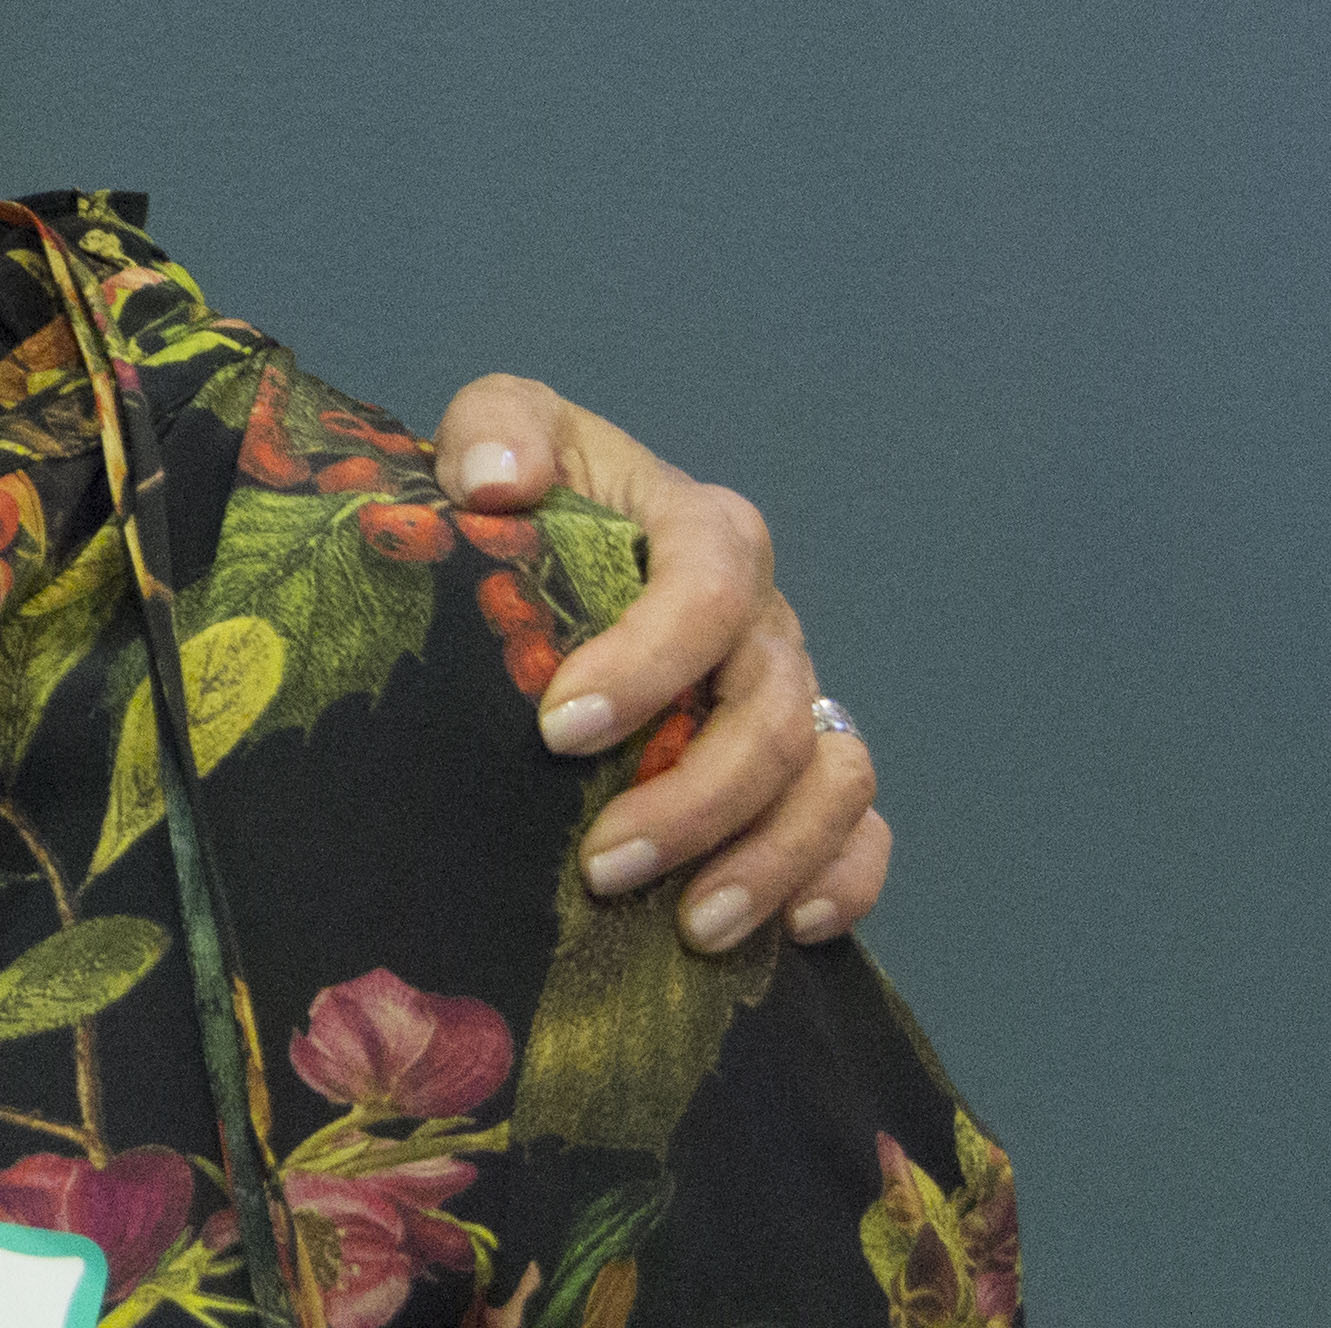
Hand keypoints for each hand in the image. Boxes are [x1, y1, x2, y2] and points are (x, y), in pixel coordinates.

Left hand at [431, 373, 890, 953]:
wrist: (546, 545)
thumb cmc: (529, 495)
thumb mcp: (503, 430)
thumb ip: (498, 430)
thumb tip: (500, 480)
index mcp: (707, 533)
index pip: (710, 588)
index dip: (649, 662)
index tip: (560, 729)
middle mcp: (765, 621)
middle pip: (771, 712)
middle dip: (695, 800)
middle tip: (602, 865)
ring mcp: (794, 695)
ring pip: (830, 779)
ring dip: (768, 859)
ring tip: (692, 927)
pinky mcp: (804, 761)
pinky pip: (860, 825)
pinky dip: (843, 878)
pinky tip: (785, 928)